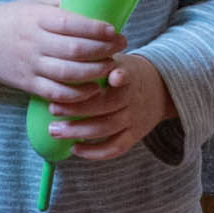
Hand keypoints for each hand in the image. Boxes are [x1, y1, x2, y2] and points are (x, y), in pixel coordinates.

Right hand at [0, 0, 123, 104]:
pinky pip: (56, 93)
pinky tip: (92, 89)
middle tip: (121, 46)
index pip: (72, 24)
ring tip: (110, 67)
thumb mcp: (33, 4)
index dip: (97, 29)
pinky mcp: (27, 84)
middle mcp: (34, 43)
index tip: (114, 30)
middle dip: (104, 50)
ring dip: (95, 72)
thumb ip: (62, 3)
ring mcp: (30, 65)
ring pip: (69, 74)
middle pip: (76, 50)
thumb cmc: (9, 19)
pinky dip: (77, 95)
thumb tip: (94, 0)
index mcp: (37, 19)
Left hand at [50, 51, 171, 160]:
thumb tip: (61, 60)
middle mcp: (133, 98)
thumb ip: (96, 61)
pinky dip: (94, 152)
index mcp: (129, 75)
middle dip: (77, 109)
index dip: (121, 76)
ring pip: (107, 128)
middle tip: (53, 109)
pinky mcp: (135, 135)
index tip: (113, 76)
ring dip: (78, 131)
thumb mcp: (117, 60)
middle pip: (107, 105)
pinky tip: (74, 149)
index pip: (127, 75)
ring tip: (55, 130)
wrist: (160, 88)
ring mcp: (135, 118)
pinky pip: (115, 148)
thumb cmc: (123, 72)